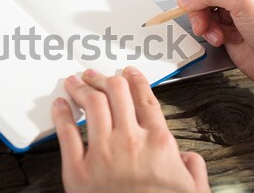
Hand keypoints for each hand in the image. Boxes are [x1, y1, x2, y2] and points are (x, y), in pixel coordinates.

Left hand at [52, 67, 209, 192]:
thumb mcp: (193, 192)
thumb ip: (193, 169)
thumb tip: (188, 157)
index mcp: (158, 143)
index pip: (145, 98)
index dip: (135, 79)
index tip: (128, 72)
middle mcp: (130, 141)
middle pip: (116, 93)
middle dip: (104, 78)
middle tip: (94, 73)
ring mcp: (103, 154)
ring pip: (92, 105)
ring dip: (82, 88)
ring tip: (75, 81)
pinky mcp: (78, 170)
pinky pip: (66, 134)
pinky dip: (61, 115)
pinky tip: (60, 105)